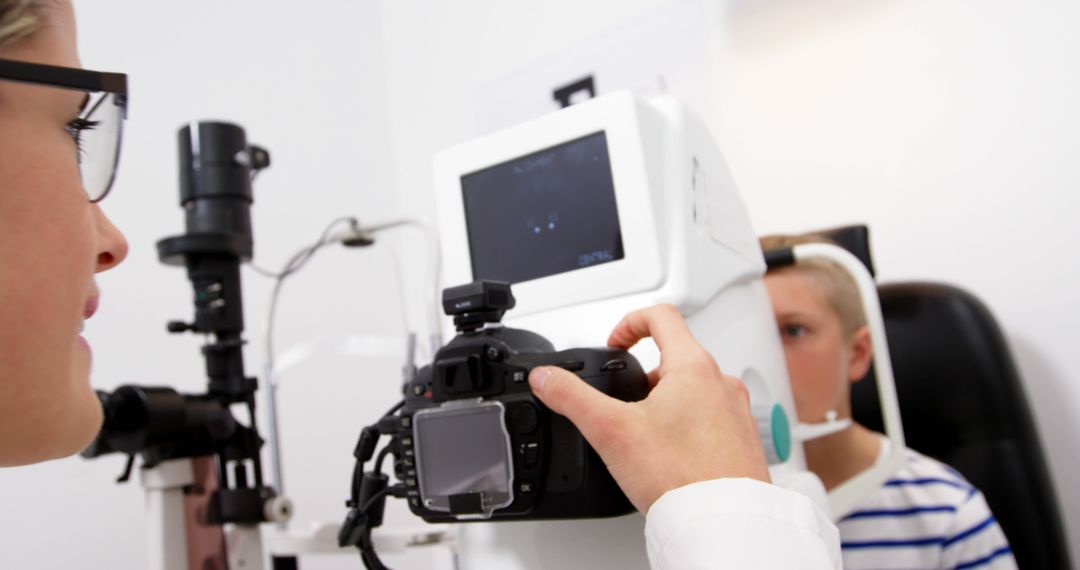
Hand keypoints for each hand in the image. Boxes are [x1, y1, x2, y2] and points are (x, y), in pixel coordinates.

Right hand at [528, 304, 770, 513]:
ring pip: (696, 389)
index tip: (615, 344)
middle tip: (623, 403)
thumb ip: (571, 397)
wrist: (722, 524)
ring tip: (645, 435)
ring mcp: (737, 411)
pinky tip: (671, 457)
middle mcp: (722, 383)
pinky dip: (688, 428)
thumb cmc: (682, 476)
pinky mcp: (743, 440)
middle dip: (644, 375)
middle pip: (678, 355)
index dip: (629, 323)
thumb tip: (546, 378)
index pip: (661, 316)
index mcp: (694, 367)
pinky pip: (713, 419)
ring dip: (667, 402)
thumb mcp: (611, 431)